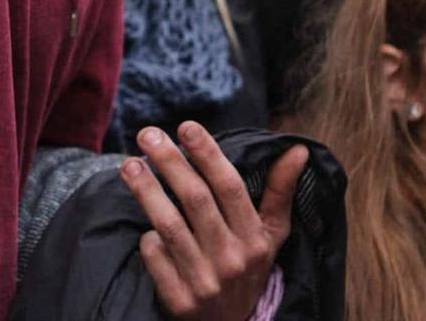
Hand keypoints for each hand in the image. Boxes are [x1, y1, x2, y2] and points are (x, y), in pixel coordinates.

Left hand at [121, 124, 305, 320]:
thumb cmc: (246, 267)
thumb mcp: (270, 235)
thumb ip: (279, 192)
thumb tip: (297, 149)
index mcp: (255, 239)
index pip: (230, 187)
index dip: (208, 154)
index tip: (186, 126)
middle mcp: (232, 259)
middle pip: (196, 200)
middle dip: (169, 162)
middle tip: (146, 134)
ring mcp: (205, 281)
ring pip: (170, 225)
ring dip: (146, 191)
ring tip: (128, 165)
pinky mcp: (179, 299)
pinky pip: (154, 255)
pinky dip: (146, 238)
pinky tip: (141, 226)